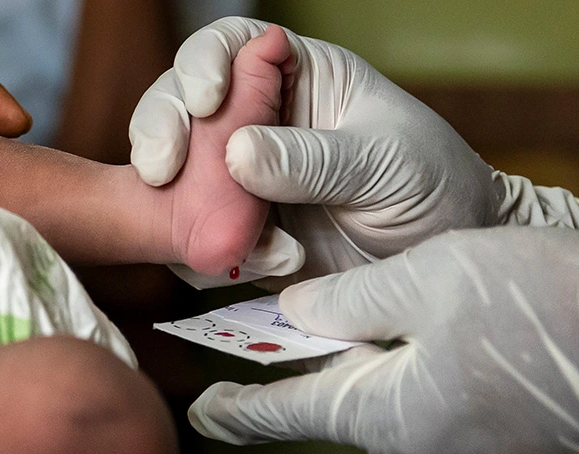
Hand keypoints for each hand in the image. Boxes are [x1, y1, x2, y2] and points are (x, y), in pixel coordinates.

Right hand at [129, 17, 577, 286]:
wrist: (438, 260)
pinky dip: (199, 248)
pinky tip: (244, 261)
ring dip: (173, 200)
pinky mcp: (226, 228)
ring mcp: (233, 177)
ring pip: (169, 172)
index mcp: (295, 76)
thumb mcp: (385, 162)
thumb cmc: (431, 185)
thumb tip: (237, 153)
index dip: (203, 63)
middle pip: (177, 104)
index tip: (206, 101)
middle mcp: (253, 120)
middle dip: (160, 131)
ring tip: (215, 233)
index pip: (229, 46)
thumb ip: (315, 158)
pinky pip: (185, 233)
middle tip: (164, 171)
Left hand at [188, 227, 578, 453]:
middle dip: (327, 363)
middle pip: (344, 407)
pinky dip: (435, 379)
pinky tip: (461, 340)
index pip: (284, 415)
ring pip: (399, 408)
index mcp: (387, 419)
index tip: (200, 411)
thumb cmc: (546, 305)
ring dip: (389, 365)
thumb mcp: (430, 278)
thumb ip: (345, 302)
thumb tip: (292, 316)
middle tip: (306, 318)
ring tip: (407, 314)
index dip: (237, 408)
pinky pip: (447, 417)